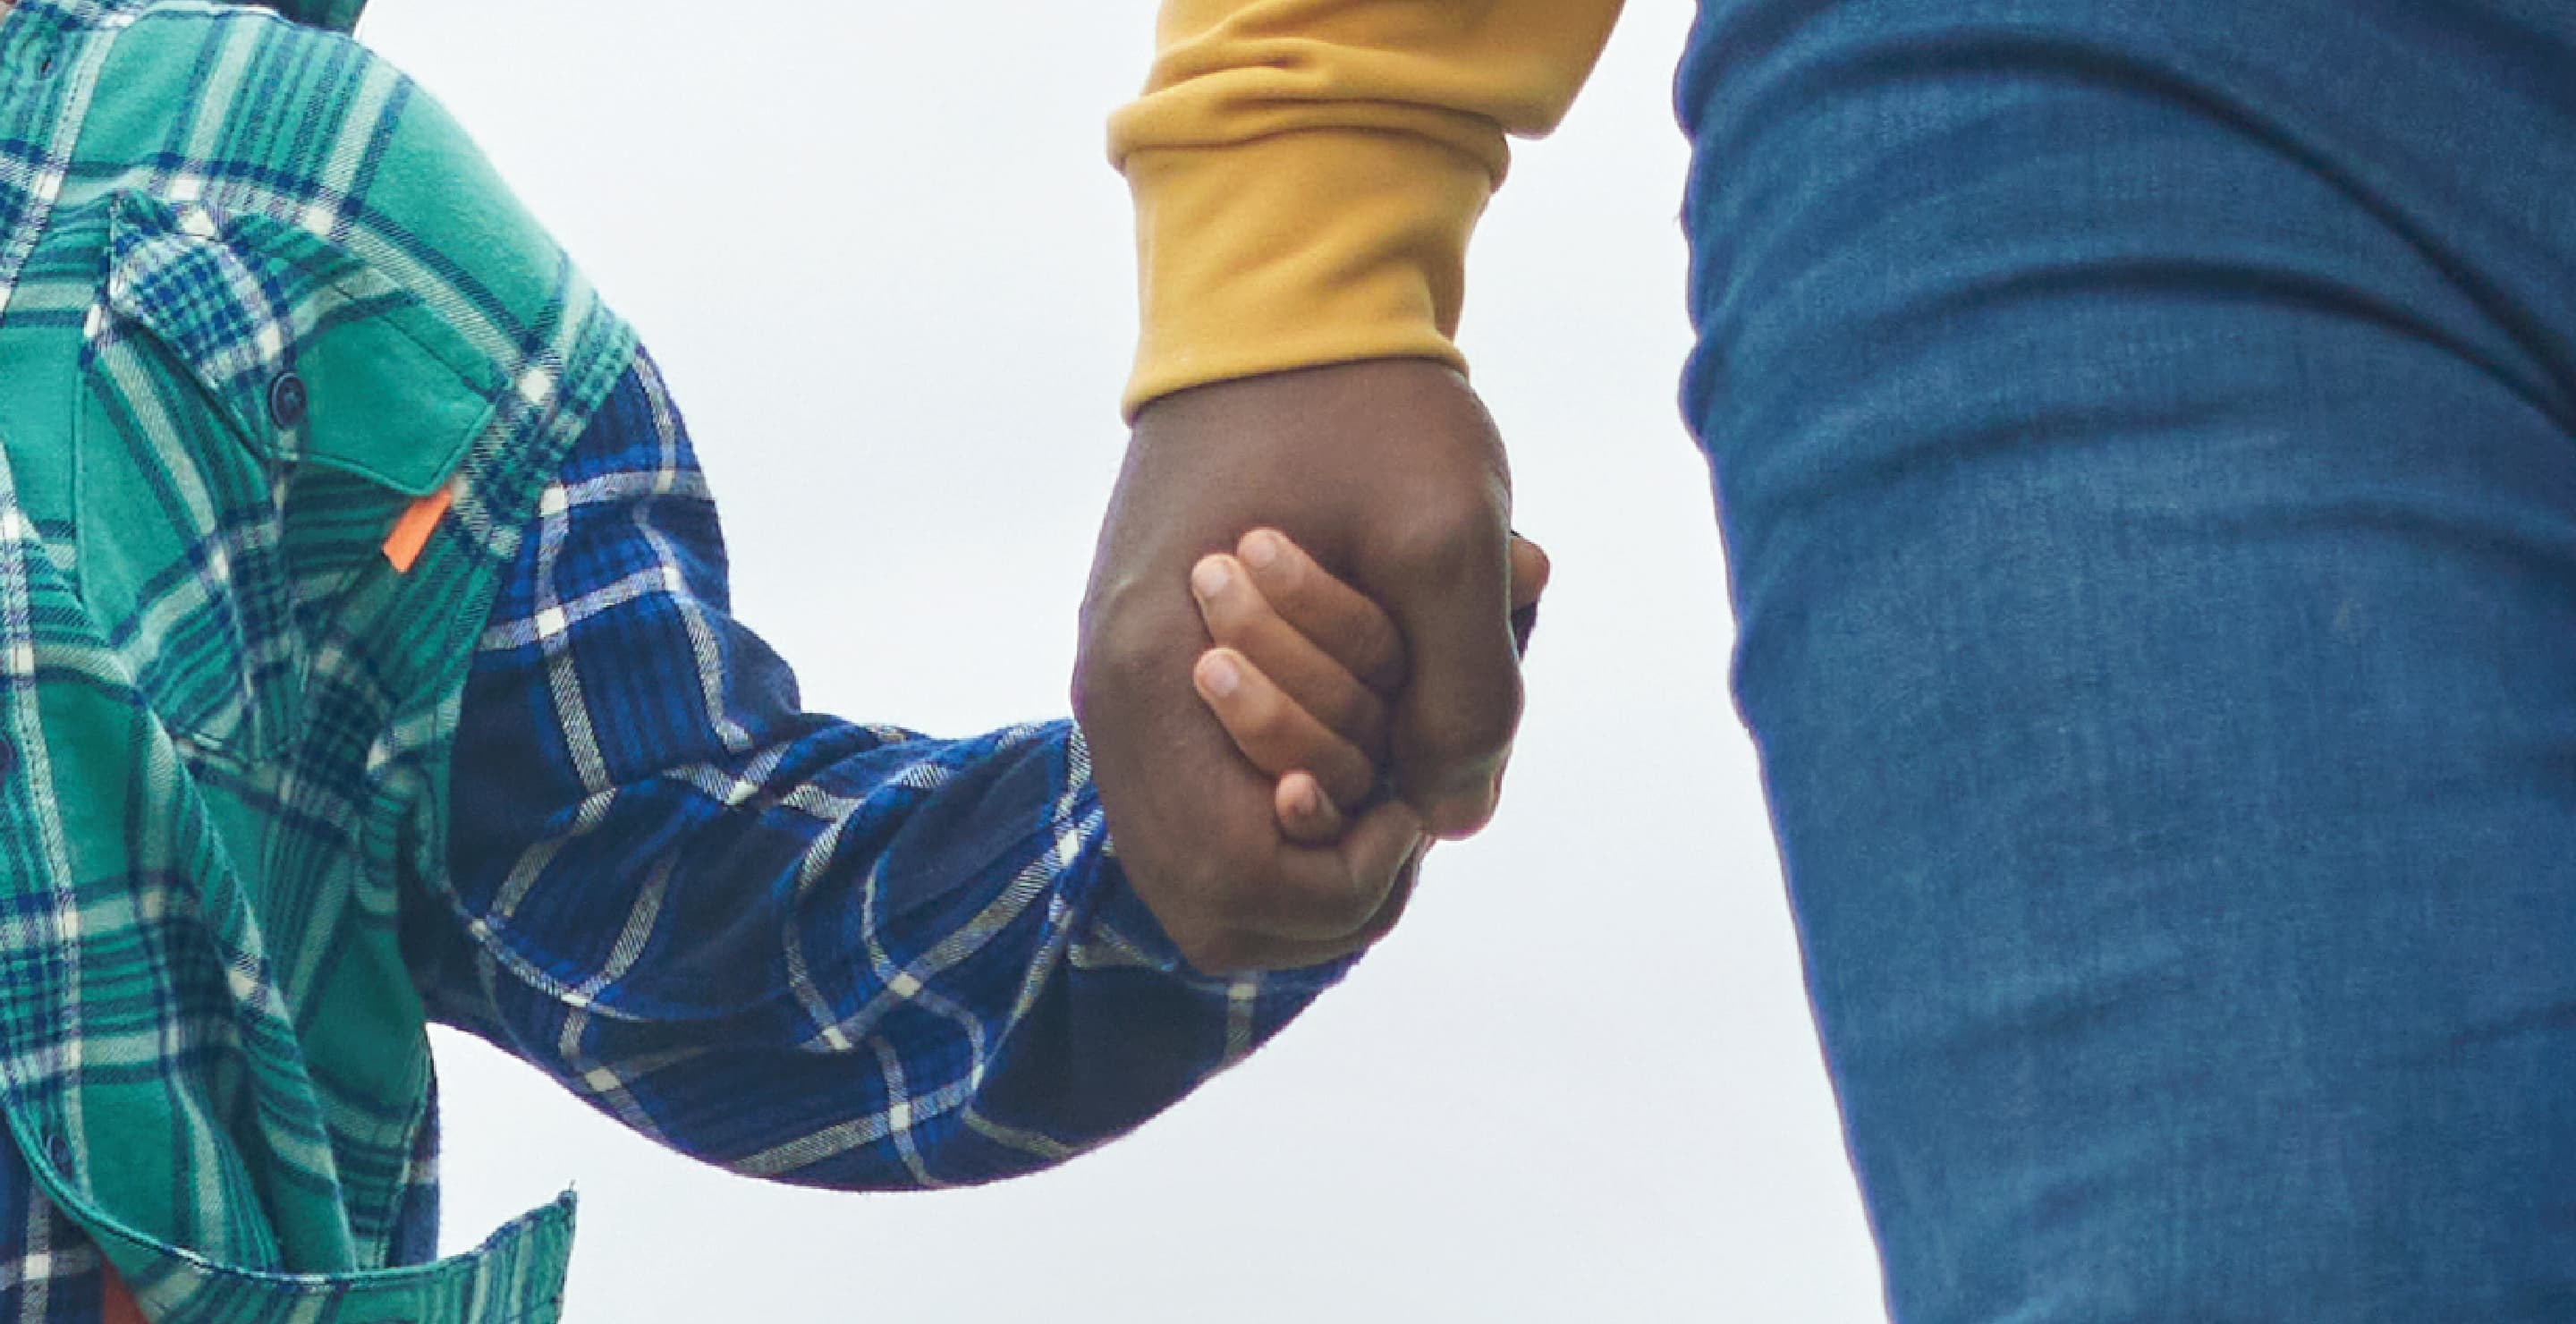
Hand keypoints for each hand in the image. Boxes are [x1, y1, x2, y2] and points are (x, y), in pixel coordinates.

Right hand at [1074, 360, 1523, 972]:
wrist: (1281, 299)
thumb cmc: (1366, 406)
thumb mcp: (1453, 538)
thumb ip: (1467, 696)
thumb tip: (1451, 819)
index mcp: (1158, 677)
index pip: (1238, 886)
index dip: (1351, 876)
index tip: (1417, 792)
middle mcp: (1118, 700)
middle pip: (1215, 906)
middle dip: (1331, 877)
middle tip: (1406, 790)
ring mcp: (1126, 685)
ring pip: (1208, 863)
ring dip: (1313, 837)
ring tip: (1388, 756)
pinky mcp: (1153, 663)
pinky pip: (1211, 791)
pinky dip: (1289, 786)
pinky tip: (1361, 719)